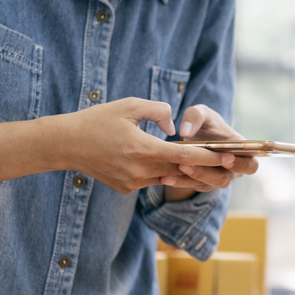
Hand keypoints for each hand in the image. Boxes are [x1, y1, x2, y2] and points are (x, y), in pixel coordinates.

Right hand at [56, 98, 234, 193]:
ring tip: (199, 161)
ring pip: (166, 177)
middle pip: (180, 171)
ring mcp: (133, 183)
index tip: (228, 156)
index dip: (209, 157)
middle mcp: (140, 171)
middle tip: (224, 160)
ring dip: (180, 170)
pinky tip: (162, 162)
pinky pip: (151, 180)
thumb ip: (159, 111)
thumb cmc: (97, 120)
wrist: (66, 144)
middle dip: (201, 166)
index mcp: (143, 150)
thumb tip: (176, 128)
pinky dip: (159, 171)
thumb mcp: (129, 105)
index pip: (185, 157)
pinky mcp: (126, 189)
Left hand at [162, 104, 258, 196]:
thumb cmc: (204, 123)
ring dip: (194, 176)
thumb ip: (195, 116)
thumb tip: (186, 132)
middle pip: (226, 178)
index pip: (250, 164)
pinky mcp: (202, 184)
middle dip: (209, 173)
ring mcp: (218, 178)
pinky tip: (165, 177)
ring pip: (209, 184)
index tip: (226, 158)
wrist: (194, 135)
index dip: (241, 164)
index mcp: (242, 152)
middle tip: (192, 165)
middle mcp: (233, 169)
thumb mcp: (200, 113)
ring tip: (178, 166)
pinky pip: (193, 186)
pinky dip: (180, 182)